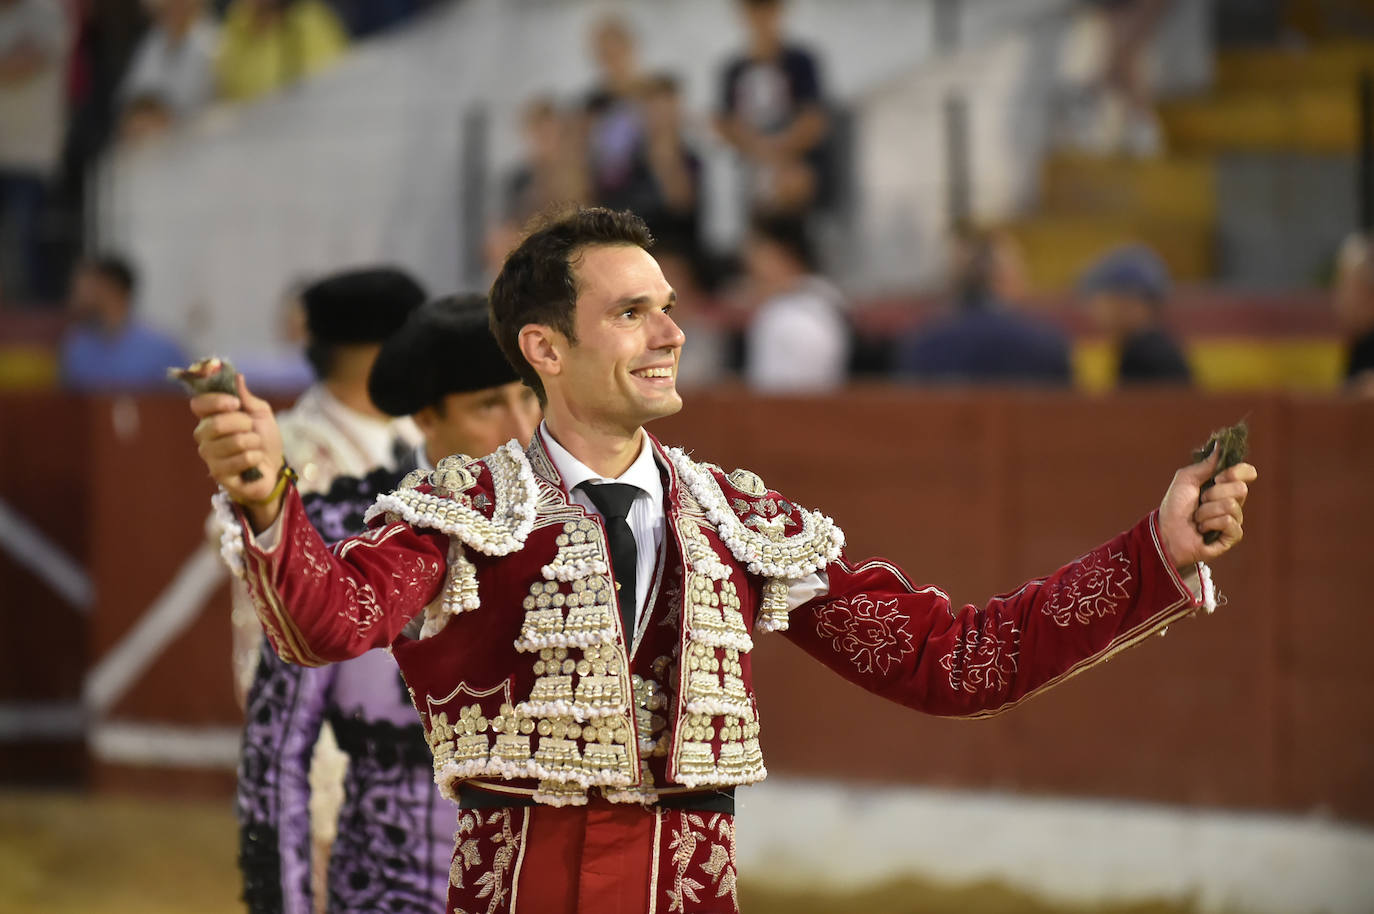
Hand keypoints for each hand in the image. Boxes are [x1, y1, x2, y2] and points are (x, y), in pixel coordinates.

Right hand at [191, 374, 284, 528]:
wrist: (274, 467)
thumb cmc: (264, 439)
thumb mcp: (260, 414)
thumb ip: (247, 398)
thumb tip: (237, 377)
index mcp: (210, 418)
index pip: (198, 404)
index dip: (215, 401)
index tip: (235, 403)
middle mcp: (204, 437)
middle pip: (215, 424)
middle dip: (243, 424)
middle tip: (252, 429)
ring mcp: (209, 457)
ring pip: (233, 442)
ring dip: (253, 442)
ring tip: (255, 446)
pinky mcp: (219, 474)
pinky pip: (242, 459)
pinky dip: (256, 457)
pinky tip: (255, 461)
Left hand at [1157, 447, 1257, 569]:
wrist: (1165, 531)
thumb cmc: (1174, 506)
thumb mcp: (1186, 479)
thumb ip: (1205, 464)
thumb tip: (1221, 444)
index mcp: (1225, 486)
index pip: (1248, 473)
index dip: (1236, 472)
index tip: (1217, 477)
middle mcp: (1233, 501)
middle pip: (1241, 489)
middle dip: (1213, 494)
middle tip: (1200, 501)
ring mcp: (1234, 519)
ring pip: (1231, 506)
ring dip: (1206, 511)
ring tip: (1197, 518)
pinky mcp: (1232, 536)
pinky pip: (1229, 523)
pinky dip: (1210, 524)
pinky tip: (1202, 530)